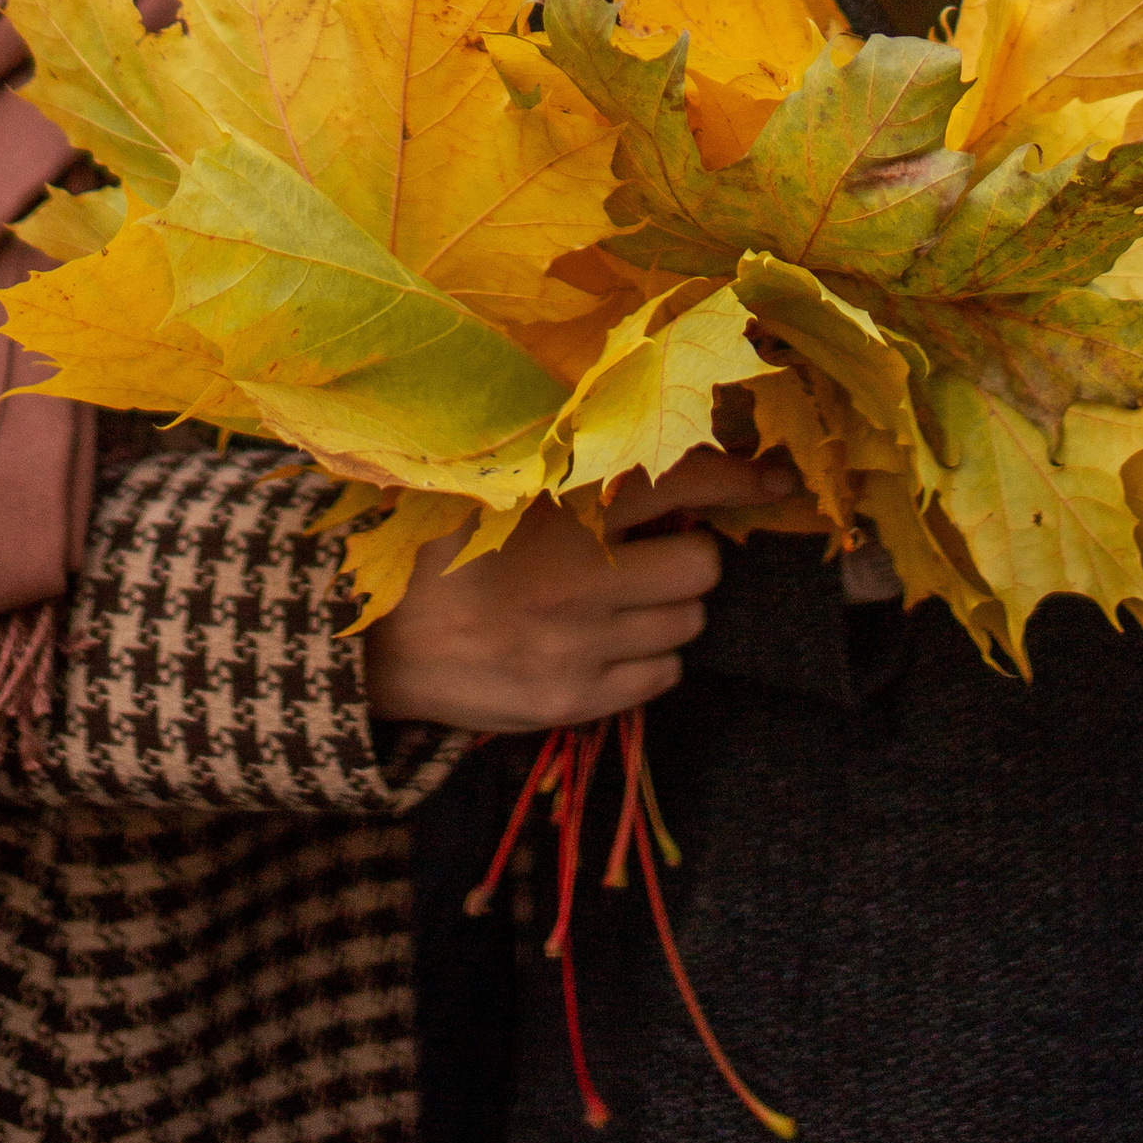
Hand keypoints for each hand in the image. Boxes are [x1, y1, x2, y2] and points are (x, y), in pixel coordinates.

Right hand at [360, 450, 795, 735]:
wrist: (364, 638)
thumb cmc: (436, 543)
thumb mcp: (498, 479)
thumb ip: (571, 459)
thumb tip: (660, 440)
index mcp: (560, 506)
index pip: (683, 482)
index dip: (741, 478)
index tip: (777, 477)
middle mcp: (578, 579)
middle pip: (703, 566)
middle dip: (690, 551)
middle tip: (653, 545)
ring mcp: (577, 649)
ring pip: (687, 625)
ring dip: (670, 604)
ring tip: (619, 592)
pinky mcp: (570, 701)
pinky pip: (659, 678)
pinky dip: (648, 656)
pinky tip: (604, 638)